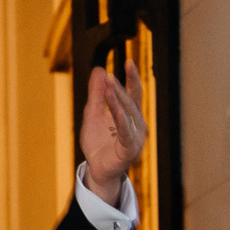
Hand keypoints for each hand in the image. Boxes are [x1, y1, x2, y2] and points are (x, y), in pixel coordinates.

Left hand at [79, 59, 146, 206]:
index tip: (129, 61)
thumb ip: (96, 93)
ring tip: (110, 87)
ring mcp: (134, 137)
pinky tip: (116, 110)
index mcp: (130, 114)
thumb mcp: (93, 113)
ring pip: (128, 115)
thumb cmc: (98, 142)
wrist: (96, 169)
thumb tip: (99, 70)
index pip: (134, 92)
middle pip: (130, 101)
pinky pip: (125, 132)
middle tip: (110, 76)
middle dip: (120, 88)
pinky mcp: (128, 150)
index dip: (132, 77)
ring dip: (119, 100)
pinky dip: (121, 120)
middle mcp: (136, 124)